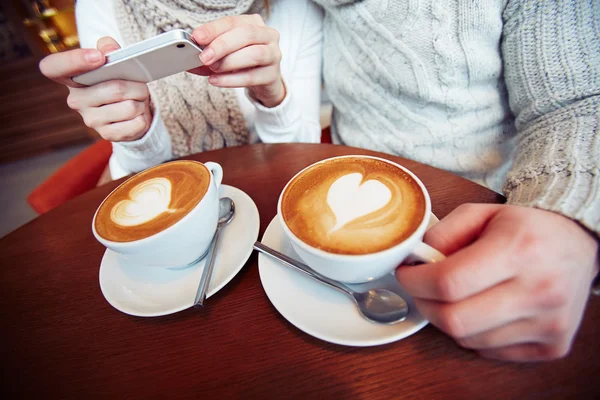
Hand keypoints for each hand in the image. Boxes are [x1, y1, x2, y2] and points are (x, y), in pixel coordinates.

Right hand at [39, 37, 151, 141]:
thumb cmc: (117, 83)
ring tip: (137, 100)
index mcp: (71, 78)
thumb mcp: (112, 64)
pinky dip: (144, 118)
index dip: (73, 60)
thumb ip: (109, 50)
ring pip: (130, 107)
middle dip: (137, 86)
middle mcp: (76, 100)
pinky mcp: (107, 135)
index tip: (99, 58)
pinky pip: (137, 123)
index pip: (53, 67)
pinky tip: (137, 116)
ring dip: (142, 102)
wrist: (128, 113)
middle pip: (116, 89)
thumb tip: (110, 48)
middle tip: (140, 85)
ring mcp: (90, 120)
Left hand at [189, 14, 284, 107]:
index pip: (232, 22)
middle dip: (222, 45)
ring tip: (213, 69)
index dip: (213, 29)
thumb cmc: (243, 62)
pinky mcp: (273, 75)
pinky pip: (252, 76)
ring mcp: (274, 54)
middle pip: (246, 34)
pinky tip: (217, 81)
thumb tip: (187, 56)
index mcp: (253, 23)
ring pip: (254, 54)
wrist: (264, 81)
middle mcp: (267, 35)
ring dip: (229, 62)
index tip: (197, 37)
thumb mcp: (224, 54)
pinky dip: (232, 80)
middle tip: (204, 57)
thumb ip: (209, 52)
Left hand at [396, 204, 598, 361]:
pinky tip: (481, 310)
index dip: (415, 281)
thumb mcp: (481, 213)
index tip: (406, 274)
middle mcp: (540, 289)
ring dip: (448, 320)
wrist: (578, 244)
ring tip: (456, 296)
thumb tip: (416, 262)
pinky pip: (490, 351)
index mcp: (519, 249)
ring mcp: (549, 323)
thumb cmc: (525, 228)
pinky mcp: (553, 346)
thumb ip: (442, 233)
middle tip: (421, 289)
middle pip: (455, 319)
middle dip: (424, 304)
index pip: (449, 282)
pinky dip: (474, 334)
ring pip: (468, 340)